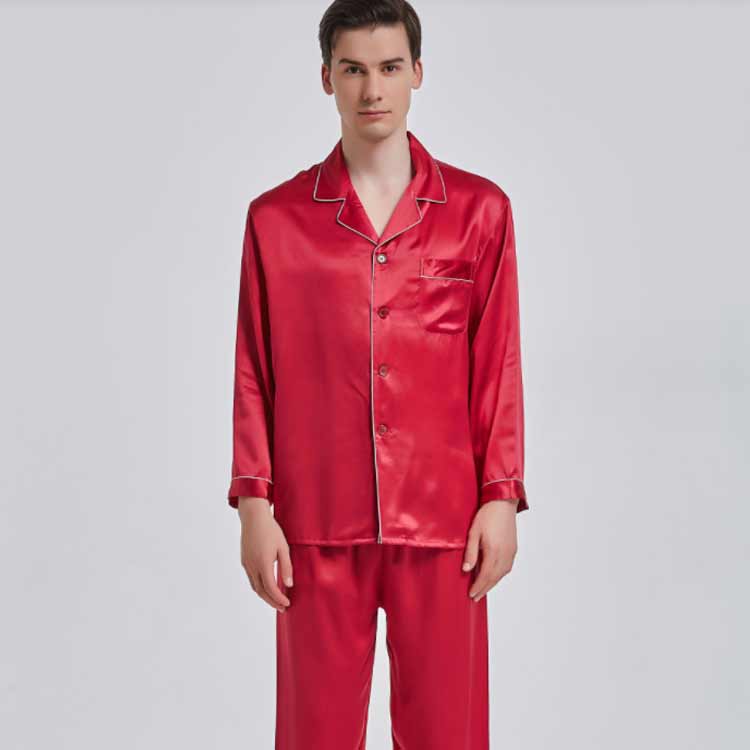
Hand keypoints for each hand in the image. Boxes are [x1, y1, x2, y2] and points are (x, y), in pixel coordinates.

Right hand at [237, 496, 292, 611]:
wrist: (253, 517)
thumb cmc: (271, 530)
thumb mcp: (283, 547)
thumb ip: (286, 567)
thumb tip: (289, 585)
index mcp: (263, 564)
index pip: (271, 588)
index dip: (279, 599)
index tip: (287, 604)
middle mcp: (252, 566)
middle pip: (261, 591)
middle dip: (272, 601)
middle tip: (282, 608)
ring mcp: (247, 564)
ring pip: (255, 586)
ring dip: (265, 595)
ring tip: (275, 600)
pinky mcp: (244, 560)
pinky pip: (251, 578)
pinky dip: (259, 586)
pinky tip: (267, 586)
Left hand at [462, 498, 518, 599]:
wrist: (503, 503)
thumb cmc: (487, 515)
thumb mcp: (473, 532)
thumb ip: (471, 552)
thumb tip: (466, 570)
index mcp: (493, 551)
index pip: (485, 575)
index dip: (478, 587)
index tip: (471, 595)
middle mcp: (504, 554)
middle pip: (494, 578)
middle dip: (485, 589)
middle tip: (475, 597)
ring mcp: (511, 552)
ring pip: (502, 574)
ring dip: (492, 583)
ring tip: (483, 589)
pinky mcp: (514, 549)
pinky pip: (507, 567)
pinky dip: (499, 575)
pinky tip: (493, 576)